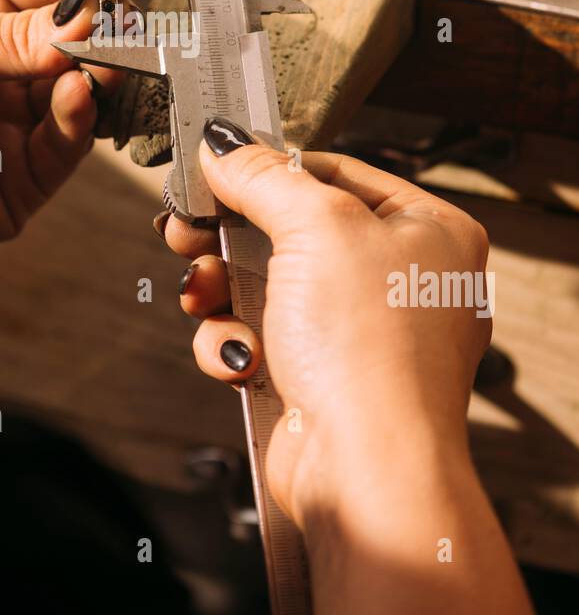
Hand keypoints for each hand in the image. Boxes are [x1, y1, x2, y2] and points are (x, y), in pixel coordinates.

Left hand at [0, 0, 114, 357]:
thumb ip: (8, 32)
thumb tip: (85, 17)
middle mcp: (1, 63)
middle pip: (78, 33)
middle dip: (105, 26)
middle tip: (125, 21)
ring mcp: (14, 119)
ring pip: (84, 88)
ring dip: (100, 72)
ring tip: (101, 62)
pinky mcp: (24, 177)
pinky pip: (70, 143)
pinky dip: (80, 118)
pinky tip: (75, 97)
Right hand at [161, 125, 547, 614]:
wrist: (364, 472)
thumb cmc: (370, 349)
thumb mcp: (316, 227)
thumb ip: (264, 176)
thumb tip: (224, 142)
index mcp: (429, 230)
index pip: (336, 172)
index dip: (271, 168)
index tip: (215, 166)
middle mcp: (401, 279)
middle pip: (289, 230)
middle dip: (229, 234)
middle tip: (184, 228)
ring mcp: (361, 335)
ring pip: (263, 286)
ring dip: (220, 290)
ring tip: (201, 295)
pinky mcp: (321, 381)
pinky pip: (260, 339)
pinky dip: (234, 343)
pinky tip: (234, 357)